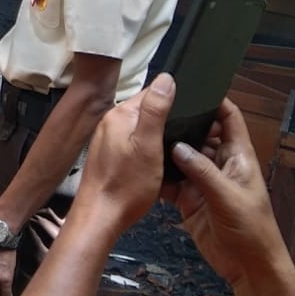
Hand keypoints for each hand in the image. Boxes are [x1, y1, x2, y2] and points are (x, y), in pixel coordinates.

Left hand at [70, 73, 175, 228]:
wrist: (100, 217)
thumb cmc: (126, 184)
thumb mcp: (147, 145)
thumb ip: (155, 111)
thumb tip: (166, 78)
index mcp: (120, 114)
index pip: (152, 93)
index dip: (174, 101)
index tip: (194, 113)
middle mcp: (111, 122)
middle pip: (147, 110)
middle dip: (167, 119)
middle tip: (190, 135)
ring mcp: (108, 139)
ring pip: (141, 128)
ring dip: (158, 135)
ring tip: (176, 149)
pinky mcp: (110, 156)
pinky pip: (134, 143)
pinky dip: (148, 149)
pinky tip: (158, 161)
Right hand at [160, 99, 290, 287]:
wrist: (247, 266)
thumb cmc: (250, 228)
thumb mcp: (227, 196)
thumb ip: (202, 170)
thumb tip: (177, 145)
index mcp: (239, 156)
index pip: (229, 118)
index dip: (216, 101)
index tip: (192, 86)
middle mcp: (221, 164)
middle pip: (203, 134)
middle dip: (184, 122)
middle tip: (156, 109)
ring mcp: (204, 181)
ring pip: (184, 156)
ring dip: (169, 148)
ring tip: (144, 132)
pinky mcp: (190, 199)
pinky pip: (173, 181)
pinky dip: (160, 175)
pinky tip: (143, 167)